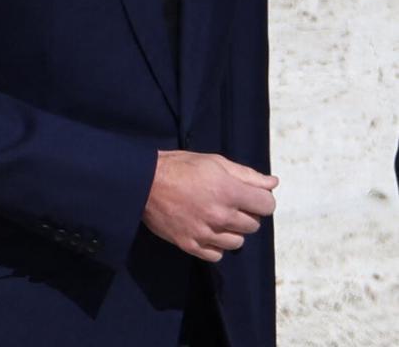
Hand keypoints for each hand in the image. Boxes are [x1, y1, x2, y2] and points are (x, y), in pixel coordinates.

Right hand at [142, 150, 277, 261]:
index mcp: (228, 191)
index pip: (267, 205)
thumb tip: (273, 183)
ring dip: (233, 230)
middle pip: (254, 224)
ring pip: (238, 242)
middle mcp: (220, 216)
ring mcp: (206, 233)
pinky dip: (216, 244)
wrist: (144, 182)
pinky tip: (207, 229)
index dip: (262, 198)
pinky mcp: (191, 246)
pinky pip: (218, 255)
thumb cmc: (180, 166)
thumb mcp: (214, 161)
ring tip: (217, 216)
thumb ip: (246, 174)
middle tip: (229, 201)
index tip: (252, 195)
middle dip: (246, 212)